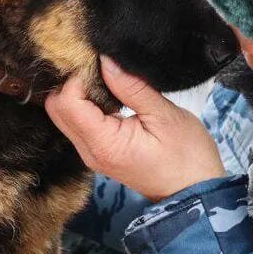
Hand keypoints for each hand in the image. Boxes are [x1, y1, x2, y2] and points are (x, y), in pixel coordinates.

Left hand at [46, 56, 225, 201]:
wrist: (194, 192)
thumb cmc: (188, 157)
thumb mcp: (165, 116)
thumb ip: (132, 87)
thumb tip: (105, 61)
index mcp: (104, 144)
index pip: (67, 102)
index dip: (78, 77)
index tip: (101, 63)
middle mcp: (89, 151)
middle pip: (57, 108)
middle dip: (73, 82)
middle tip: (101, 67)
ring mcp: (91, 154)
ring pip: (64, 115)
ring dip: (79, 93)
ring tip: (108, 79)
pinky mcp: (98, 151)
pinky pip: (79, 123)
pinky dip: (86, 104)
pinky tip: (110, 94)